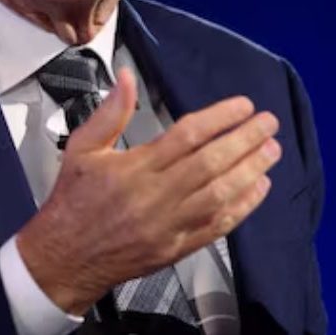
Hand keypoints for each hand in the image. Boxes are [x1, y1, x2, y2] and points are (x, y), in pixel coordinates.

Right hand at [16, 68, 281, 314]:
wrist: (63, 259)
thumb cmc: (74, 201)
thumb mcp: (81, 149)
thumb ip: (109, 112)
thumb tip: (126, 77)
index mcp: (134, 168)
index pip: (187, 135)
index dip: (220, 117)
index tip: (243, 106)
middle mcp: (154, 197)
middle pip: (210, 163)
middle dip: (245, 140)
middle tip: (268, 124)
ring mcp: (168, 226)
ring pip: (219, 195)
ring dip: (250, 171)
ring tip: (271, 151)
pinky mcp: (176, 249)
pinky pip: (216, 227)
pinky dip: (242, 207)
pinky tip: (259, 189)